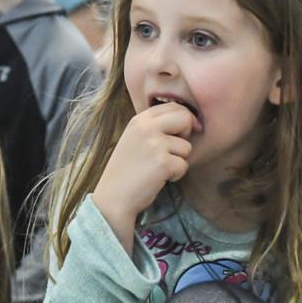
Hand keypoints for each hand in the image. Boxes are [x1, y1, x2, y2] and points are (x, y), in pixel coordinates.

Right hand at [92, 103, 194, 251]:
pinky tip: (160, 178)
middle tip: (176, 149)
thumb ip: (154, 127)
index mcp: (138, 120)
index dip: (184, 118)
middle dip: (188, 133)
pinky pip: (184, 165)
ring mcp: (155, 144)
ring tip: (160, 168)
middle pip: (185, 118)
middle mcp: (146, 128)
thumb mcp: (134, 138)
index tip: (183, 132)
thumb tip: (186, 121)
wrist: (114, 195)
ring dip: (178, 160)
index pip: (172, 106)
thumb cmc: (126, 169)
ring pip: (186, 146)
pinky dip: (176, 175)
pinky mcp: (163, 162)